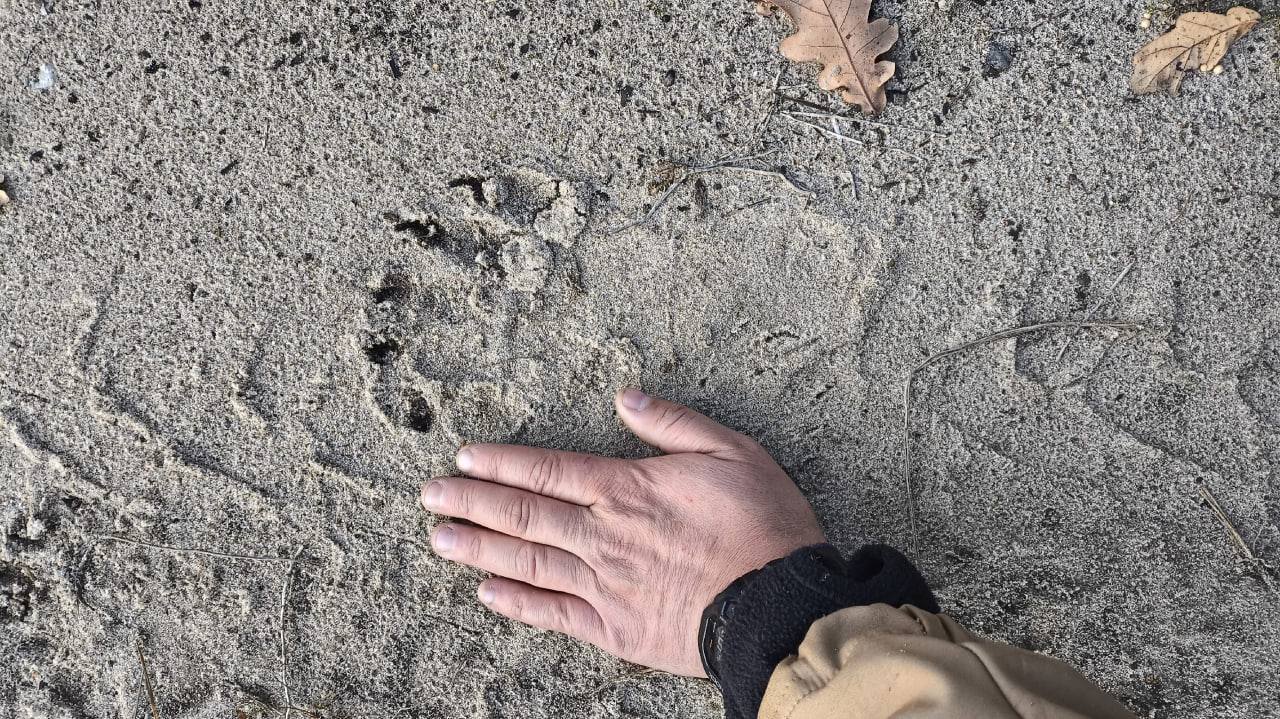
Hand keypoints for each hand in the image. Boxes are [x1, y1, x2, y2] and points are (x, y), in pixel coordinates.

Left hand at [420, 388, 825, 675]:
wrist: (779, 605)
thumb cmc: (763, 526)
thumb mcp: (732, 452)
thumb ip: (674, 424)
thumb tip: (627, 398)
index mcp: (627, 490)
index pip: (548, 470)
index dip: (502, 462)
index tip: (465, 456)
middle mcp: (603, 536)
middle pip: (524, 514)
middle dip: (472, 501)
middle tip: (430, 494)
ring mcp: (604, 586)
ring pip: (526, 562)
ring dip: (478, 549)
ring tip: (439, 538)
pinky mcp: (615, 630)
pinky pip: (553, 614)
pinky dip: (517, 604)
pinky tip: (487, 594)